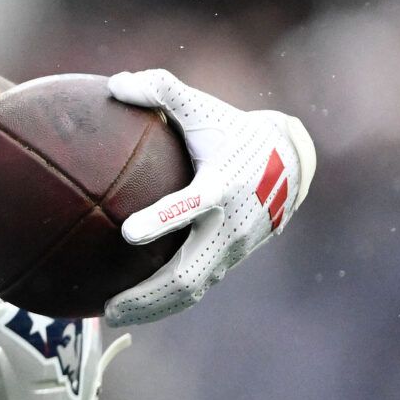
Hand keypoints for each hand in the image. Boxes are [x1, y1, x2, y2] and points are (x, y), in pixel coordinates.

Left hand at [104, 68, 317, 326]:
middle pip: (189, 272)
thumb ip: (161, 90)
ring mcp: (232, 250)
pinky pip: (194, 288)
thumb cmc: (231, 131)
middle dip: (149, 293)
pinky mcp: (229, 261)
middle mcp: (230, 226)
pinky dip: (162, 303)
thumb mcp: (203, 107)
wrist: (290, 163)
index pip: (192, 206)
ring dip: (152, 308)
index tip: (127, 231)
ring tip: (109, 316)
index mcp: (223, 186)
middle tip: (109, 305)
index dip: (164, 219)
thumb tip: (115, 82)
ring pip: (191, 290)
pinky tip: (128, 308)